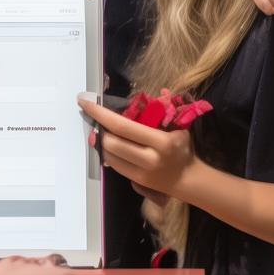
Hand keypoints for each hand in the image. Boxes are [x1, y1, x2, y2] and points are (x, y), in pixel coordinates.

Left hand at [79, 98, 197, 201]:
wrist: (189, 179)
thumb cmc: (182, 148)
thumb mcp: (178, 127)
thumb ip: (164, 110)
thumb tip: (156, 93)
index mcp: (161, 141)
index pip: (122, 126)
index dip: (100, 113)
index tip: (84, 102)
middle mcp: (150, 158)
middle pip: (111, 143)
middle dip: (99, 129)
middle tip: (95, 117)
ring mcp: (141, 172)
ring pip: (109, 155)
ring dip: (100, 141)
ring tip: (100, 130)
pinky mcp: (136, 181)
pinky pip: (114, 164)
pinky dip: (107, 152)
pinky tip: (108, 144)